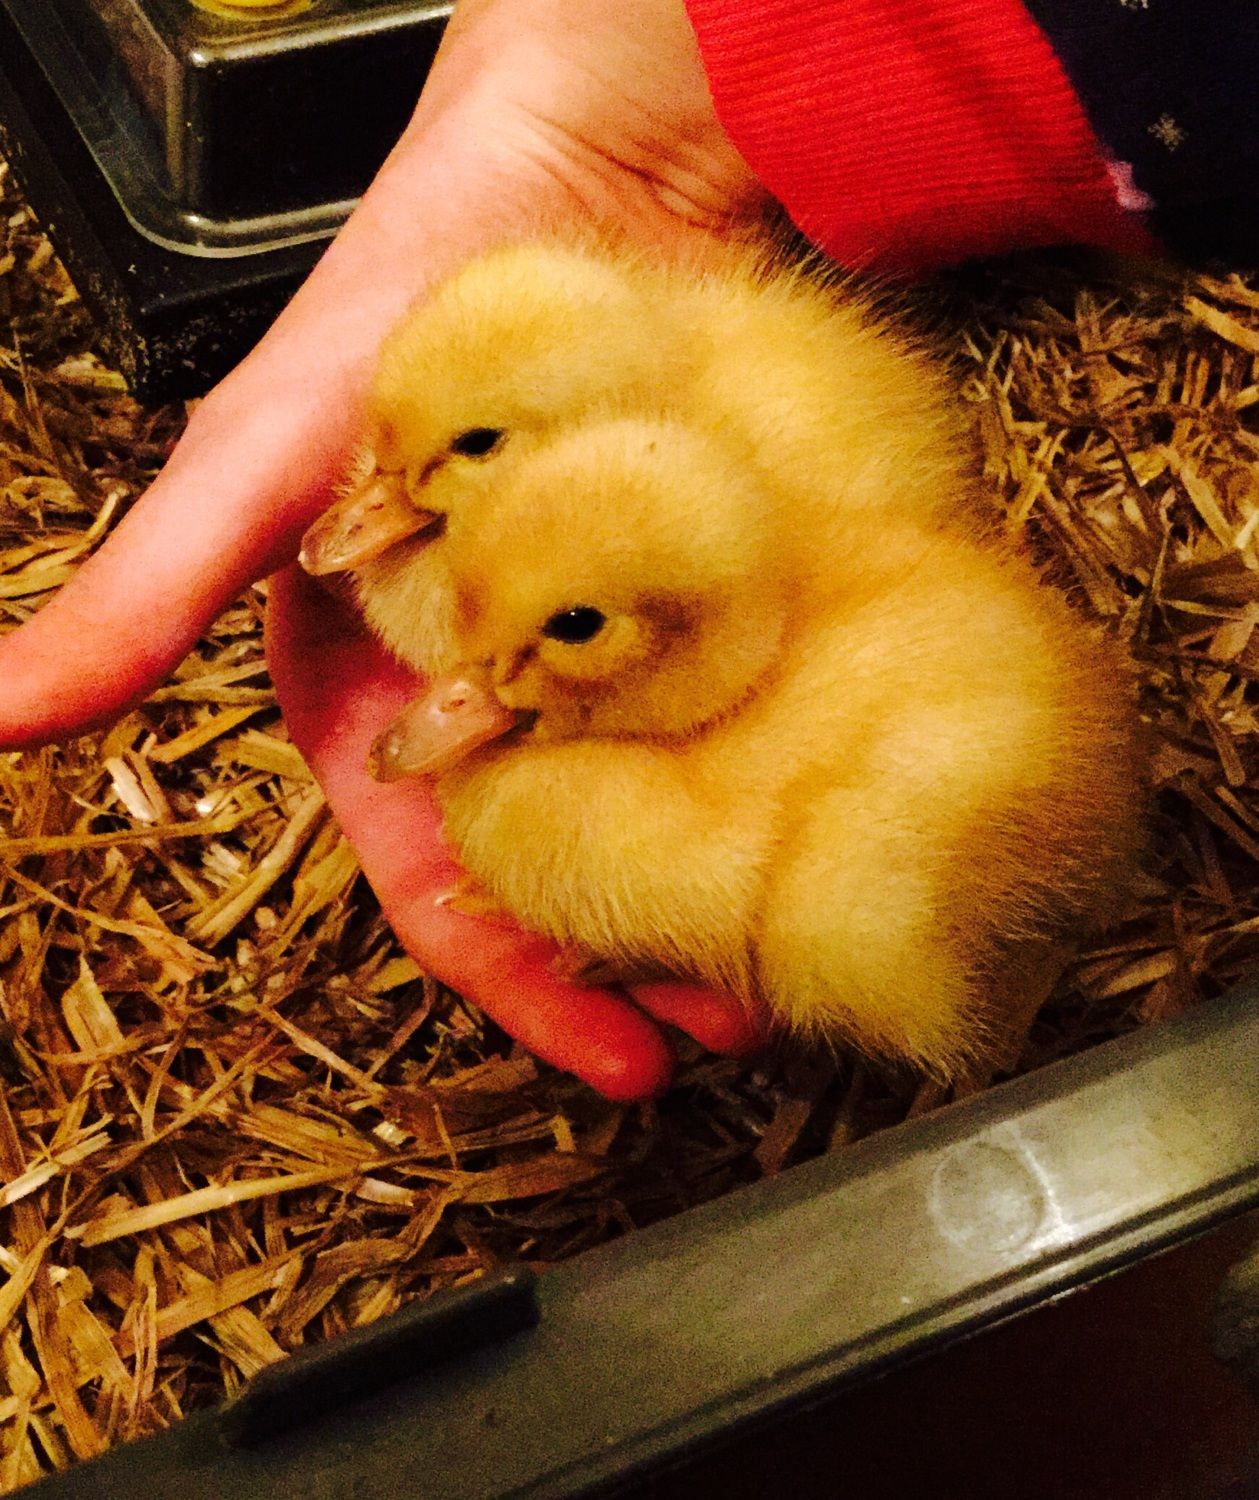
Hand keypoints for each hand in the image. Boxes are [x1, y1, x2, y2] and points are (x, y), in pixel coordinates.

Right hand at [0, 0, 770, 1096]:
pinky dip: (768, 777)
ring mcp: (606, 639)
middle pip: (563, 863)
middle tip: (719, 1031)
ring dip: (709, 890)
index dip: (511, 974)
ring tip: (778, 962)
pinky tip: (818, 822)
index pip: (439, 871)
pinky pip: (735, 709)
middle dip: (629, 961)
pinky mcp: (697, 589)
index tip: (603, 1055)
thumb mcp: (267, 446)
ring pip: (655, 805)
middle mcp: (493, 678)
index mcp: (380, 682)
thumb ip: (152, 584)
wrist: (575, 154)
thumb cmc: (406, 288)